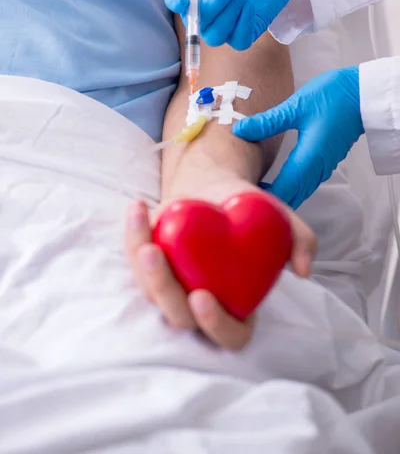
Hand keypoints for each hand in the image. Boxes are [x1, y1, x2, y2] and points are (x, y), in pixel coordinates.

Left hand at [125, 180, 315, 350]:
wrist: (217, 190)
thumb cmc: (251, 213)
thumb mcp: (279, 220)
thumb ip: (300, 241)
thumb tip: (305, 270)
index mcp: (237, 306)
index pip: (230, 334)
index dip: (215, 324)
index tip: (203, 296)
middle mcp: (200, 304)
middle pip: (179, 317)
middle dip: (163, 290)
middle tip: (156, 255)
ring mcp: (171, 287)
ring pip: (151, 292)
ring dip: (141, 265)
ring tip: (143, 223)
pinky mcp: (148, 266)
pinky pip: (134, 258)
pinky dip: (133, 233)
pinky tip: (139, 207)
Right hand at [164, 0, 305, 50]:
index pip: (176, 1)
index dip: (176, 4)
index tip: (184, 1)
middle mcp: (207, 10)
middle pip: (196, 25)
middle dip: (211, 8)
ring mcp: (226, 24)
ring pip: (215, 37)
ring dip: (228, 17)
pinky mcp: (246, 31)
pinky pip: (239, 42)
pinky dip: (243, 26)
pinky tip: (250, 6)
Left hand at [233, 67, 363, 209]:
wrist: (364, 95)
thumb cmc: (333, 97)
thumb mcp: (296, 107)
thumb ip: (267, 122)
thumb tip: (240, 130)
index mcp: (308, 159)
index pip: (283, 190)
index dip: (263, 198)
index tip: (242, 196)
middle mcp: (316, 170)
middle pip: (290, 197)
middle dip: (268, 200)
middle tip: (242, 194)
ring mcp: (322, 168)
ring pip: (297, 193)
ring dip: (278, 195)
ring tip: (253, 189)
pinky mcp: (324, 163)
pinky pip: (303, 185)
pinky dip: (288, 188)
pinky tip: (273, 181)